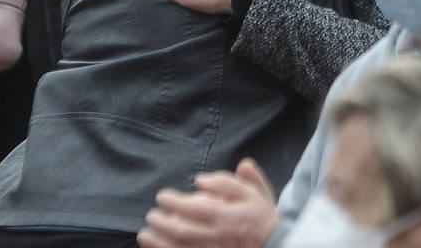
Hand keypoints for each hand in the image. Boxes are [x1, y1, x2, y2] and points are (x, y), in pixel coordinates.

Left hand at [137, 159, 279, 247]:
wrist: (275, 246)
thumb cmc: (261, 217)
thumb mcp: (253, 192)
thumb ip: (228, 182)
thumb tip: (201, 180)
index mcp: (227, 217)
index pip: (194, 209)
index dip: (174, 202)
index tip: (162, 196)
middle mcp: (217, 237)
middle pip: (182, 232)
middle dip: (162, 223)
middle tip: (151, 215)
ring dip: (159, 243)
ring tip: (144, 234)